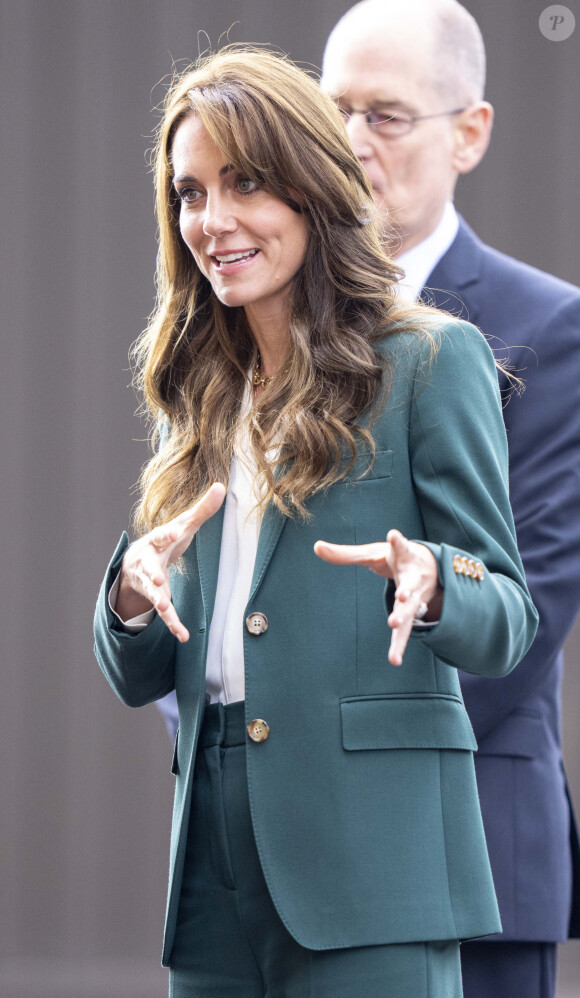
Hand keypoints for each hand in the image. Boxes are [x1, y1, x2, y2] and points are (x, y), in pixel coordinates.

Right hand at [117, 483, 225, 642]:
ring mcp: (149, 582)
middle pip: (150, 567)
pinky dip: (173, 624)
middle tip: (159, 579)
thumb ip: (202, 509)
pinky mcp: (155, 597)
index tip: (175, 533)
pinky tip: (183, 635)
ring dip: (158, 601)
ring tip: (164, 609)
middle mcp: (149, 562)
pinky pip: (164, 613)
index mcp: (158, 540)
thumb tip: (221, 486)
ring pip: (152, 593)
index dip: (169, 535)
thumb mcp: (182, 524)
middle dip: (153, 573)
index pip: (163, 535)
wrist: (134, 561)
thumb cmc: (166, 539)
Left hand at [313, 529, 441, 665]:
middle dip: (406, 590)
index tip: (394, 535)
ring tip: (394, 625)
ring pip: (411, 608)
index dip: (397, 541)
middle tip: (401, 595)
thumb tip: (315, 546)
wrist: (431, 568)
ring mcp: (416, 597)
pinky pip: (407, 631)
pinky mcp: (413, 613)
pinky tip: (394, 660)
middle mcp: (412, 577)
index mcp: (403, 556)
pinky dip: (399, 645)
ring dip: (404, 617)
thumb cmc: (395, 558)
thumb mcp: (372, 553)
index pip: (400, 546)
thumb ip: (345, 554)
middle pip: (409, 584)